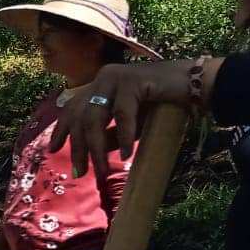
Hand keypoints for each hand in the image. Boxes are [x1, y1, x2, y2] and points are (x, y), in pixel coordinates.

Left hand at [49, 61, 190, 178]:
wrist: (196, 83)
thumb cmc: (163, 103)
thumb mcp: (131, 121)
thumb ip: (110, 133)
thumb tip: (92, 153)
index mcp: (99, 85)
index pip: (72, 108)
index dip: (61, 129)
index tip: (53, 150)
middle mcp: (102, 78)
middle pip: (80, 117)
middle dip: (78, 147)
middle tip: (81, 172)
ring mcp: (115, 77)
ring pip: (95, 118)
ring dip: (97, 148)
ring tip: (101, 171)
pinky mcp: (133, 80)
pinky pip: (122, 114)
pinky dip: (123, 136)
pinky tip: (125, 155)